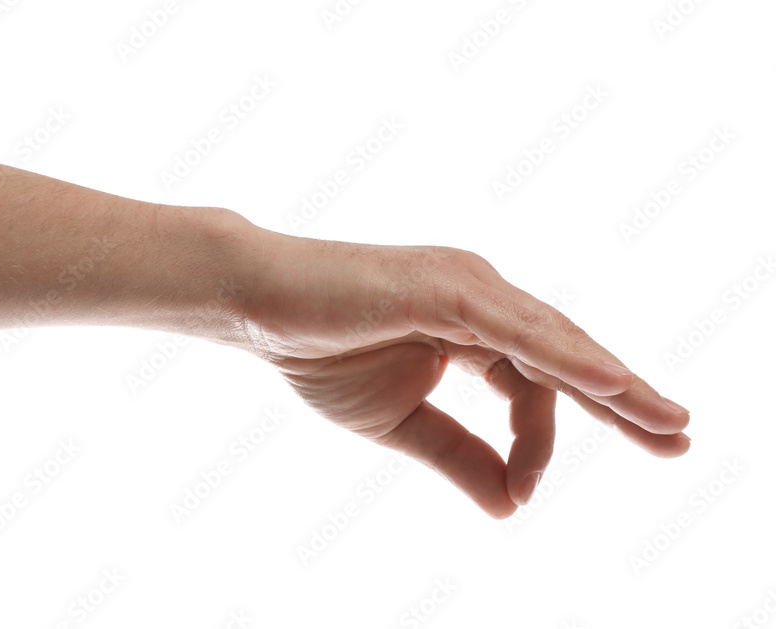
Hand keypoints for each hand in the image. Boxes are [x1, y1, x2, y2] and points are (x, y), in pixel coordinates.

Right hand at [237, 230, 690, 518]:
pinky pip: (518, 330)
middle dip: (624, 399)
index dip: (539, 443)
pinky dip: (567, 358)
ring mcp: (466, 286)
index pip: (531, 385)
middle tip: (679, 437)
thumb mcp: (401, 422)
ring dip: (614, 383)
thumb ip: (459, 455)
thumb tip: (510, 506)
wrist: (258, 309)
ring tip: (667, 423)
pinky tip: (616, 385)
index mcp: (470, 326)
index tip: (521, 496)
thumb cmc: (319, 353)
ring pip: (554, 341)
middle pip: (567, 355)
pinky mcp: (445, 289)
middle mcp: (481, 297)